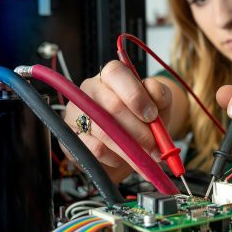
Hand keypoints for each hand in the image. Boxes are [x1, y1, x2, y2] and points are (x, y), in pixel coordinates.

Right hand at [63, 60, 171, 182]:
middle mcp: (90, 89)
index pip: (116, 73)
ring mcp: (75, 112)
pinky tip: (123, 158)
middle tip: (154, 145)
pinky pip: (95, 148)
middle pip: (112, 105)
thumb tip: (154, 91)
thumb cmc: (143, 121)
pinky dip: (114, 157)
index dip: (136, 95)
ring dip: (129, 147)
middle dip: (138, 129)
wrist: (130, 146)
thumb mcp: (159, 106)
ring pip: (104, 130)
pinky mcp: (71, 136)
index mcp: (111, 75)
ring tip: (145, 157)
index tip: (152, 116)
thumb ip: (160, 95)